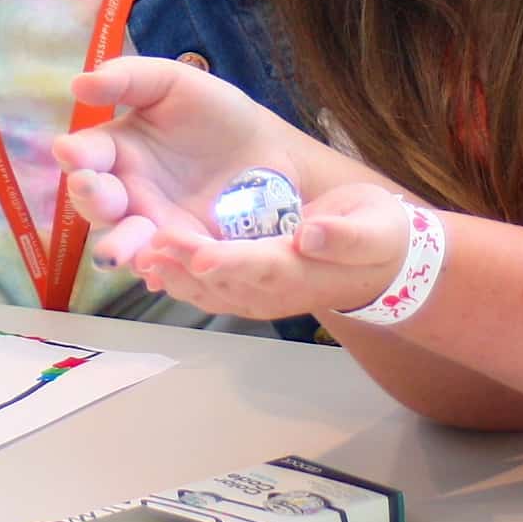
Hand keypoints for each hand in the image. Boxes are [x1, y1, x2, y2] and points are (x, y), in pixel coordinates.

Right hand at [52, 57, 310, 271]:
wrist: (270, 151)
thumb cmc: (215, 113)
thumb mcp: (173, 83)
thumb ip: (127, 79)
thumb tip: (78, 84)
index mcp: (116, 150)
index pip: (85, 155)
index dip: (75, 154)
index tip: (71, 150)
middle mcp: (126, 192)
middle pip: (96, 204)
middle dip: (91, 199)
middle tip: (95, 191)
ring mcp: (153, 226)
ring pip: (124, 242)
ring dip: (118, 246)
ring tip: (116, 252)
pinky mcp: (184, 252)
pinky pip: (165, 264)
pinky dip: (159, 269)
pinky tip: (157, 271)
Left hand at [129, 183, 414, 320]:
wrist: (381, 265)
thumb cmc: (379, 235)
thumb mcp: (376, 227)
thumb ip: (344, 235)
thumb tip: (310, 235)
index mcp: (305, 271)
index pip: (264, 268)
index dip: (231, 264)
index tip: (201, 256)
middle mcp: (276, 290)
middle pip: (226, 282)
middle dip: (188, 266)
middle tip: (152, 247)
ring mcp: (260, 294)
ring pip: (210, 291)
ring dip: (175, 276)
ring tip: (141, 257)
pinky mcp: (249, 288)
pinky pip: (209, 290)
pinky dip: (179, 280)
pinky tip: (152, 266)